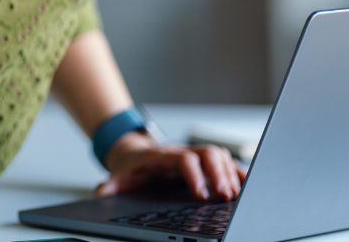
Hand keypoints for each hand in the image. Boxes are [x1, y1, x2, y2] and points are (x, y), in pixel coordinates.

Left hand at [96, 132, 247, 201]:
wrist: (134, 154)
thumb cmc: (131, 168)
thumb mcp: (119, 176)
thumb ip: (111, 185)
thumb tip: (101, 192)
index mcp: (163, 156)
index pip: (183, 159)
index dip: (194, 175)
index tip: (202, 195)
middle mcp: (182, 152)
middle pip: (207, 154)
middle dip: (219, 174)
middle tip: (226, 196)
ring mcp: (195, 155)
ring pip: (219, 155)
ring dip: (230, 173)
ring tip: (237, 195)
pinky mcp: (204, 162)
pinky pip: (225, 162)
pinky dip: (237, 172)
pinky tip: (247, 185)